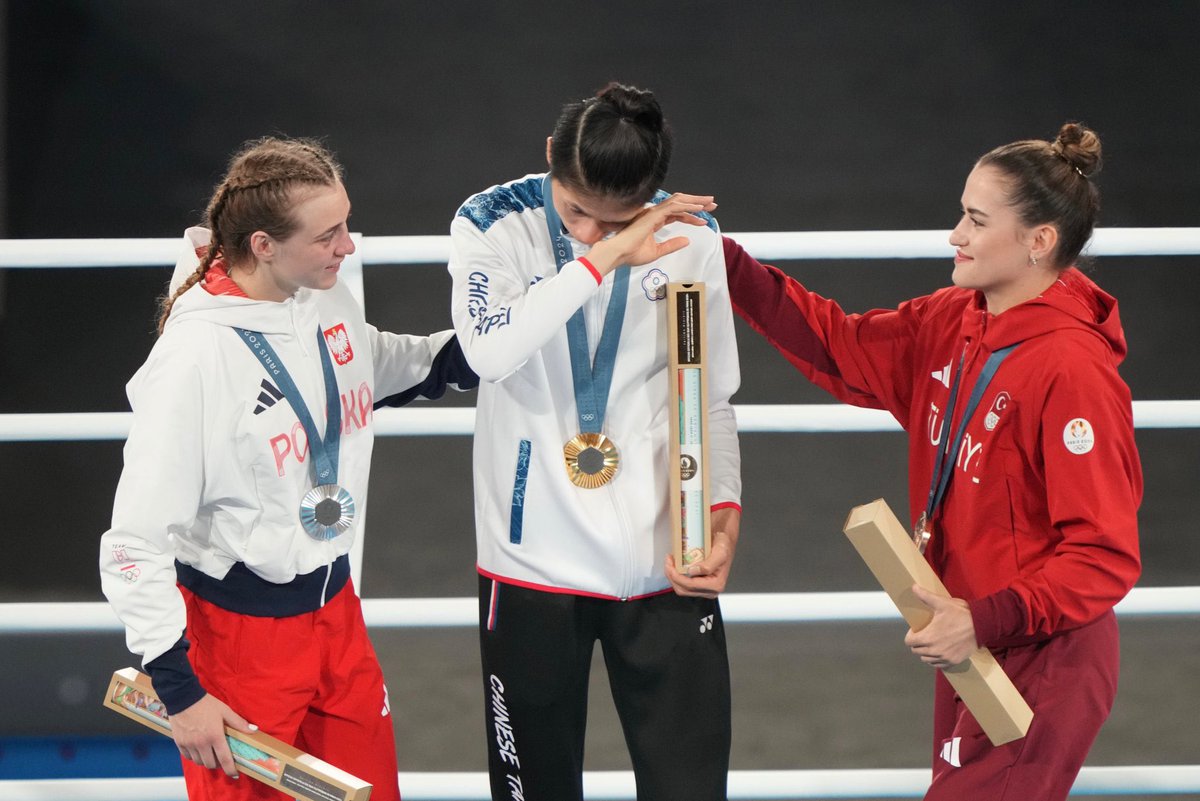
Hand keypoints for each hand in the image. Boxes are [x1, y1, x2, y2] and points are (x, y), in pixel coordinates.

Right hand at [170, 693, 256, 777]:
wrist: (184, 698)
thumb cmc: (206, 704)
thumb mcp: (225, 711)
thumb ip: (239, 723)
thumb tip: (254, 730)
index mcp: (215, 736)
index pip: (224, 759)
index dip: (230, 769)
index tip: (234, 774)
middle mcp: (202, 743)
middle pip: (211, 764)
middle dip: (218, 764)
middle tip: (221, 759)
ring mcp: (189, 744)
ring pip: (199, 762)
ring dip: (206, 761)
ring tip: (210, 754)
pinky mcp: (179, 743)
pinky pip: (188, 757)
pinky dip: (194, 757)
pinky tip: (198, 750)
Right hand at [586, 193, 716, 274]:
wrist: (618, 254)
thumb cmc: (630, 253)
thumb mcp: (657, 251)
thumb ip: (672, 245)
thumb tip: (687, 241)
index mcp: (654, 220)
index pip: (677, 214)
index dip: (691, 215)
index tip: (703, 220)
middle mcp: (654, 213)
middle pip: (680, 203)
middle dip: (696, 202)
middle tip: (712, 204)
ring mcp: (653, 213)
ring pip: (678, 201)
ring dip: (695, 201)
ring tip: (709, 203)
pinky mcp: (653, 215)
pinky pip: (674, 207)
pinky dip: (687, 206)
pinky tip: (699, 208)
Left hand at [665, 507, 739, 597]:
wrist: (725, 544)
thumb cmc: (723, 546)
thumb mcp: (720, 552)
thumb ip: (708, 565)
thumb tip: (692, 572)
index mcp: (716, 585)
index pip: (689, 585)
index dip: (675, 575)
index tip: (670, 562)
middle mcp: (711, 591)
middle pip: (683, 589)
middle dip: (671, 576)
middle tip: (668, 561)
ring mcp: (705, 590)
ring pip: (681, 589)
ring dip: (672, 576)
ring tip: (670, 562)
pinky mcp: (700, 587)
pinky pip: (684, 586)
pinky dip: (676, 576)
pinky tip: (675, 566)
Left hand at [903, 584, 977, 668]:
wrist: (982, 625)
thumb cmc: (961, 614)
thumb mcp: (942, 603)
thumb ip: (925, 596)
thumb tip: (913, 587)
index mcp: (928, 637)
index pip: (909, 642)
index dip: (910, 635)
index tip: (916, 630)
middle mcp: (934, 651)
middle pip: (916, 651)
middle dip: (917, 643)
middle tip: (924, 634)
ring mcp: (944, 658)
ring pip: (926, 659)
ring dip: (926, 652)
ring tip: (932, 642)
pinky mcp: (954, 661)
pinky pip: (938, 665)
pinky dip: (936, 659)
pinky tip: (940, 650)